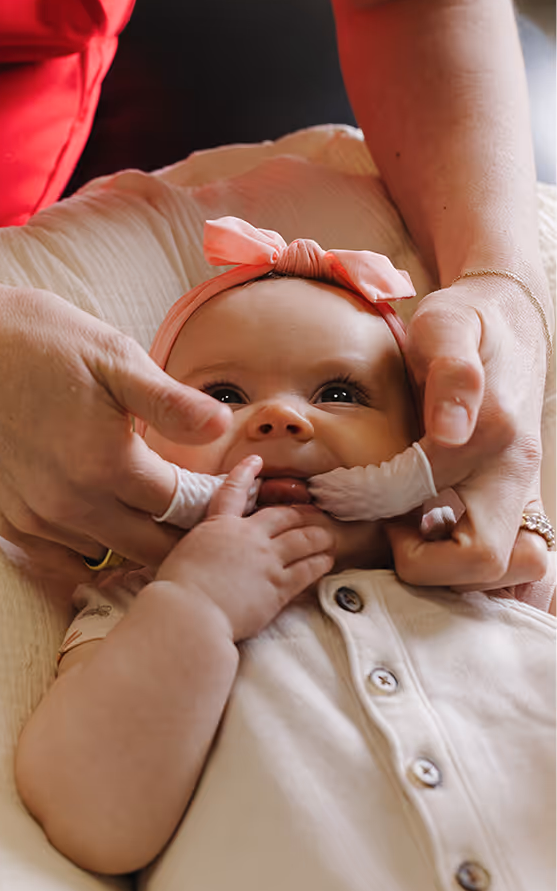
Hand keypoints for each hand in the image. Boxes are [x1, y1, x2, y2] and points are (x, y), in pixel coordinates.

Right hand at [0, 275, 231, 564]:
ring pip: (111, 557)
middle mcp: (70, 504)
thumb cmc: (38, 340)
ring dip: (139, 544)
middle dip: (186, 534)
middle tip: (206, 510)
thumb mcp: (113, 355)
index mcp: (106, 463)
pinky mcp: (8, 522)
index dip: (217, 500)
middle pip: (153, 548)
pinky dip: (93, 551)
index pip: (185, 508)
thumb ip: (169, 403)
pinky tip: (108, 522)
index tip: (235, 489)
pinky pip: (65, 562)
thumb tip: (223, 428)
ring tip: (158, 513)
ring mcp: (34, 519)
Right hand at [156, 457, 334, 640]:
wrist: (189, 613)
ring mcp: (266, 561)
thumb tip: (203, 555)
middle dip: (300, 513)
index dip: (246, 473)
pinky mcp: (278, 586)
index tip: (256, 462)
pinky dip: (320, 563)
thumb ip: (201, 549)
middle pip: (283, 515)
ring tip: (329, 536)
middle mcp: (247, 537)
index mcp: (218, 527)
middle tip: (312, 513)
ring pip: (303, 539)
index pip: (233, 492)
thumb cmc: (177, 589)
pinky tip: (327, 561)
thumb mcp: (184, 555)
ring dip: (319, 536)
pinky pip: (307, 569)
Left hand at [392, 274, 550, 587]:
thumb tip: (450, 431)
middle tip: (390, 524)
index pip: (455, 514)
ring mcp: (523, 492)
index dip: (402, 529)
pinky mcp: (518, 500)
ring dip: (453, 569)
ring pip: (511, 571)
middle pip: (490, 565)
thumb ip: (450, 370)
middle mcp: (518, 475)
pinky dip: (472, 567)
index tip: (366, 498)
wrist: (506, 319)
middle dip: (428, 564)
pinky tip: (431, 536)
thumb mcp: (447, 324)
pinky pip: (515, 560)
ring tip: (411, 530)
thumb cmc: (464, 322)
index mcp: (499, 438)